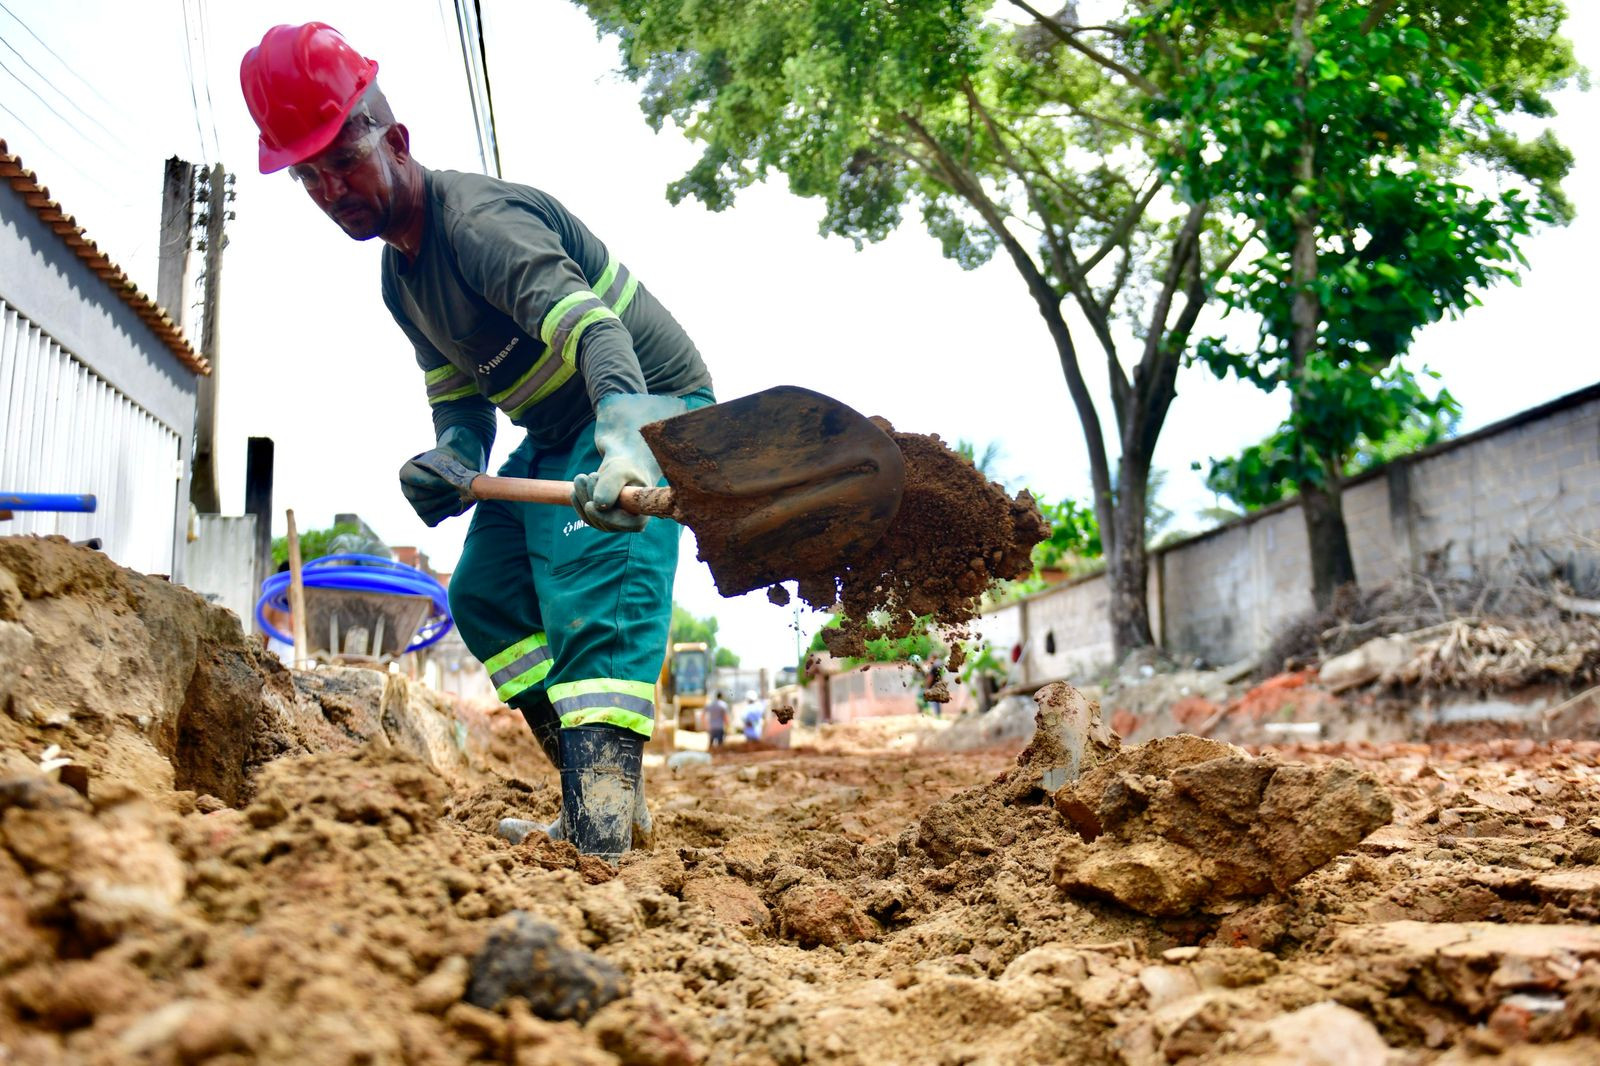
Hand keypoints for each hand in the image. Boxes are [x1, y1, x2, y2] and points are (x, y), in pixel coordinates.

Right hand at [399, 425, 485, 526]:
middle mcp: (407, 489)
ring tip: (458, 496)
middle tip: (456, 489)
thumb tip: (455, 480)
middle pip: (418, 496)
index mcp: (406, 472)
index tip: (450, 481)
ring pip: (423, 509)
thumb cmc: (448, 462)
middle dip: (439, 494)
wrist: (454, 473)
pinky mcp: (425, 516)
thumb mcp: (446, 457)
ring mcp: (414, 504)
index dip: (432, 482)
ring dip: (443, 503)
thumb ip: (447, 465)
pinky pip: (431, 520)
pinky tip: (457, 504)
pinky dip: (445, 513)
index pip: (415, 479)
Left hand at [571, 393, 686, 532]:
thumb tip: (598, 504)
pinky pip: (583, 514)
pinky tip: (579, 485)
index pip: (624, 525)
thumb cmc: (626, 466)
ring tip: (583, 476)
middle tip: (590, 475)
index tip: (590, 505)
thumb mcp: (620, 470)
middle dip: (591, 497)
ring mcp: (612, 523)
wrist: (623, 464)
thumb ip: (611, 485)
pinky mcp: (600, 518)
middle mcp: (627, 523)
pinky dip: (578, 499)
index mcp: (641, 514)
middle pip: (603, 520)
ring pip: (590, 517)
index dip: (607, 518)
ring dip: (582, 495)